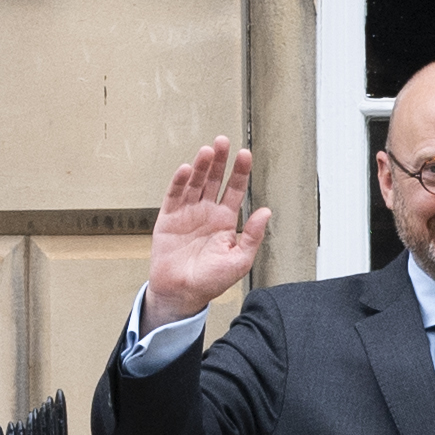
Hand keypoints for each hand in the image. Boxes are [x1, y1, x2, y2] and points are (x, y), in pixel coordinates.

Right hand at [146, 137, 271, 330]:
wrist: (182, 293)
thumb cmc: (211, 280)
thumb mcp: (240, 260)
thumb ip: (252, 235)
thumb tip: (266, 211)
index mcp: (226, 221)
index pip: (235, 190)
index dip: (240, 172)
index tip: (245, 154)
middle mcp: (207, 213)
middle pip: (214, 180)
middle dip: (219, 161)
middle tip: (223, 141)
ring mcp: (187, 214)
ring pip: (194, 184)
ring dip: (200, 167)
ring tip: (207, 151)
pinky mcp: (168, 219)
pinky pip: (173, 196)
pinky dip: (178, 182)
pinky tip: (185, 169)